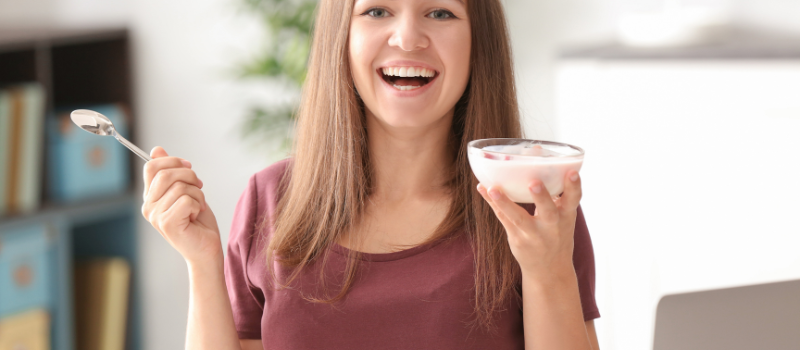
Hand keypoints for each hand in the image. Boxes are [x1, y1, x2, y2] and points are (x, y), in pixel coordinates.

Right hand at [141, 146, 220, 263]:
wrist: (206, 250)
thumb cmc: (198, 222)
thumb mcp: (186, 191)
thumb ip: (171, 172)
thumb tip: (156, 150)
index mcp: (150, 197)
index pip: (151, 166)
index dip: (172, 161)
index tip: (189, 167)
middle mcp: (148, 206)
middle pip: (165, 173)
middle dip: (190, 176)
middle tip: (199, 188)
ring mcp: (155, 216)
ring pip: (180, 187)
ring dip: (197, 194)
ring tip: (197, 207)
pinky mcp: (167, 223)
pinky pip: (186, 200)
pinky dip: (198, 204)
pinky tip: (196, 216)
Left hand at [476, 171, 581, 282]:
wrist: (550, 269)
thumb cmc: (555, 233)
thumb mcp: (562, 215)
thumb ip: (553, 189)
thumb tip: (538, 150)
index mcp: (566, 216)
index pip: (574, 200)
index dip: (574, 186)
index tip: (572, 172)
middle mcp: (552, 227)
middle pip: (548, 212)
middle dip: (542, 197)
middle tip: (534, 183)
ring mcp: (533, 235)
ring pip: (518, 218)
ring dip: (505, 203)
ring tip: (493, 188)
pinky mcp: (517, 239)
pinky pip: (503, 219)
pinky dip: (493, 204)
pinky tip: (483, 189)